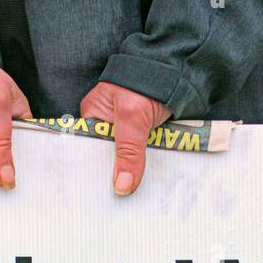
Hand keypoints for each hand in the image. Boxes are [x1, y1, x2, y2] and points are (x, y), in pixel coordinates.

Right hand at [79, 81, 172, 195]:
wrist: (177, 68)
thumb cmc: (145, 84)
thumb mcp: (133, 118)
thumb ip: (128, 152)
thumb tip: (122, 187)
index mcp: (91, 115)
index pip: (86, 149)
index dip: (92, 170)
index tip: (97, 191)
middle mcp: (105, 123)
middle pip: (106, 157)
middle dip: (113, 173)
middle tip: (118, 195)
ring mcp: (126, 129)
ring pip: (125, 159)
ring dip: (131, 171)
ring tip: (131, 192)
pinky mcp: (143, 133)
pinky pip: (141, 155)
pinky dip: (145, 165)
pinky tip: (145, 180)